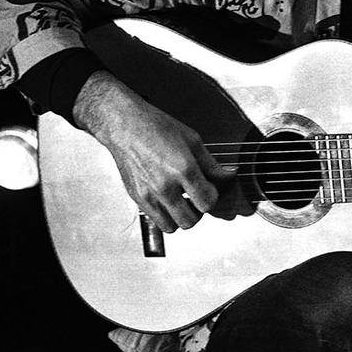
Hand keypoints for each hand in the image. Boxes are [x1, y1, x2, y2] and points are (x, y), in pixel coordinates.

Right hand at [73, 70, 237, 232]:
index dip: (212, 197)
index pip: (207, 202)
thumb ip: (211, 165)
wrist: (124, 125)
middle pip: (191, 221)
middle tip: (196, 197)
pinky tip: (167, 199)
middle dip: (197, 211)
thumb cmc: (155, 127)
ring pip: (172, 226)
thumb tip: (227, 177)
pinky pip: (156, 220)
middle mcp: (165, 185)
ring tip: (182, 201)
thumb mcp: (192, 140)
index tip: (210, 189)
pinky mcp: (137, 198)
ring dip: (180, 217)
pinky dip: (164, 215)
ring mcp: (148, 194)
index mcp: (183, 169)